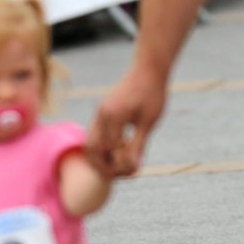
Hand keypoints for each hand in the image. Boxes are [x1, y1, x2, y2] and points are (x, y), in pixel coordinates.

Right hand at [87, 60, 167, 178]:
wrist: (149, 68)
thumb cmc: (152, 93)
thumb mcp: (149, 121)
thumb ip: (139, 144)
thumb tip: (133, 166)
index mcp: (112, 116)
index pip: (111, 151)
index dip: (121, 165)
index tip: (135, 171)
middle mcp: (101, 115)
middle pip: (92, 150)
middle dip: (104, 166)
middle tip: (121, 175)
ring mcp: (100, 112)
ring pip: (91, 143)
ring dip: (101, 158)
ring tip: (118, 166)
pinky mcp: (103, 111)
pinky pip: (96, 135)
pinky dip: (103, 148)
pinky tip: (118, 153)